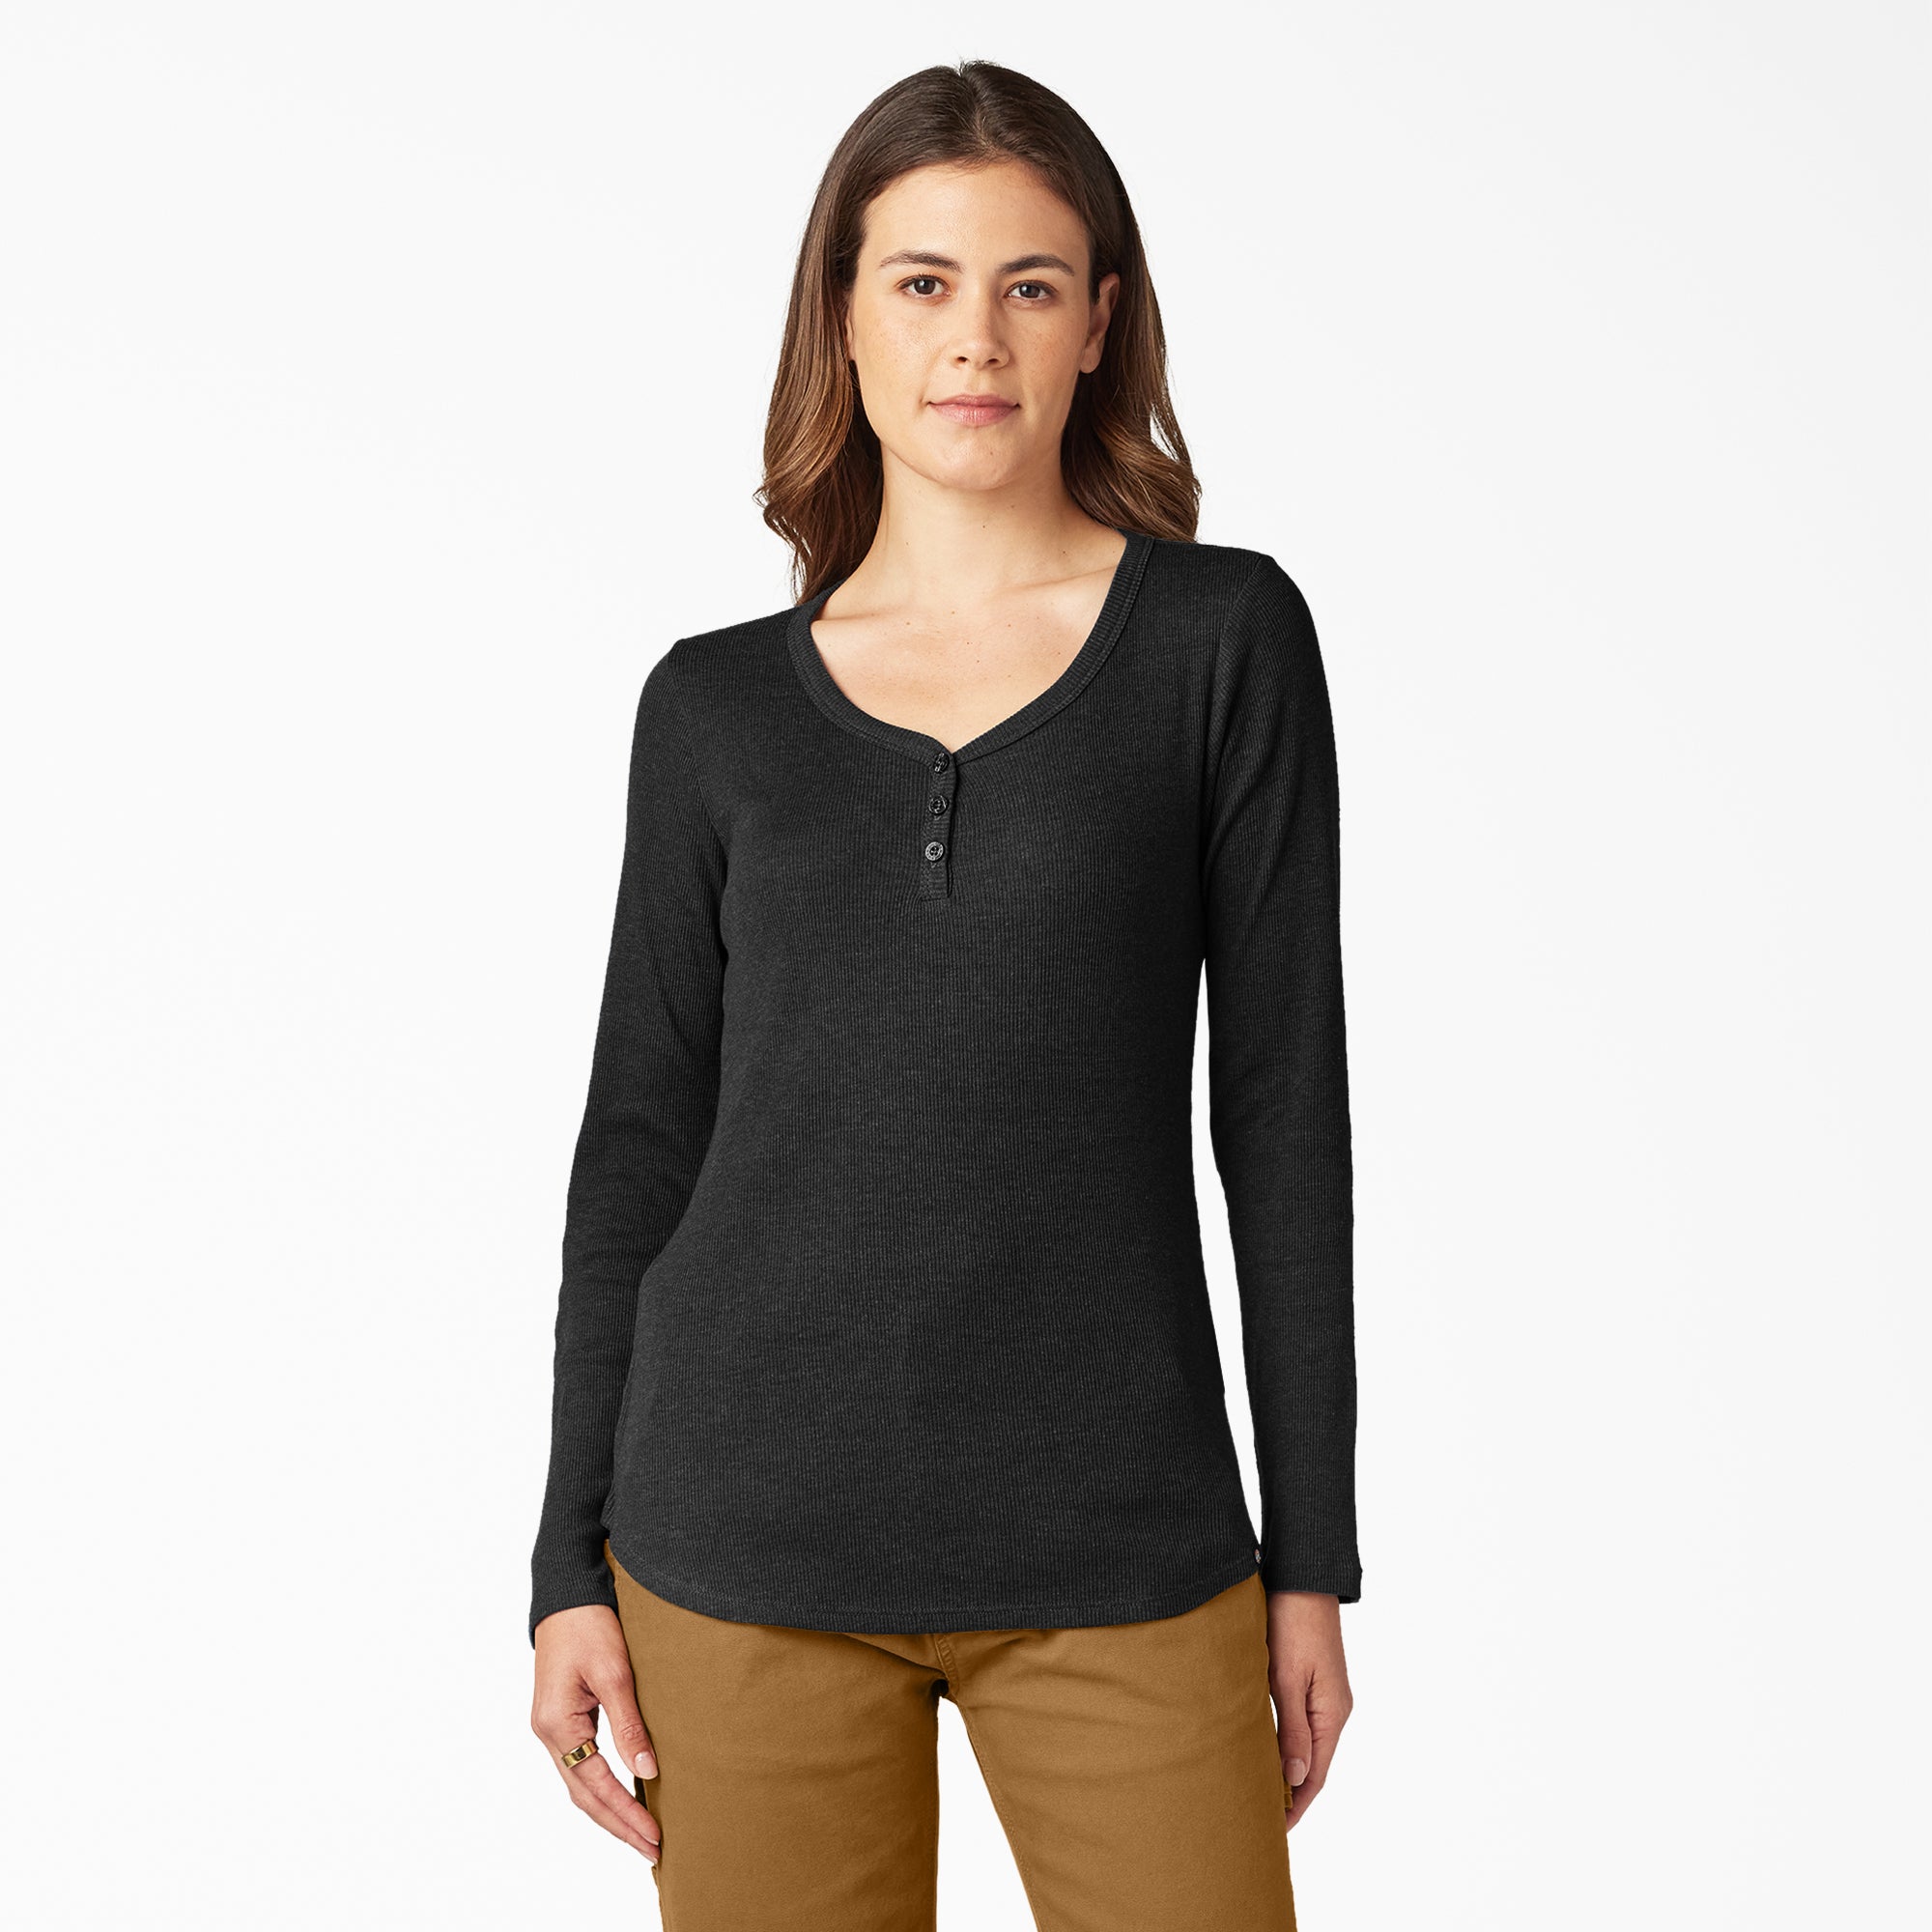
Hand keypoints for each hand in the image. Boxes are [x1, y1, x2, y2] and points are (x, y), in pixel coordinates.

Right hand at [531, 1604, 661, 1862]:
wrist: (566, 1593)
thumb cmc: (589, 1625)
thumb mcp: (615, 1673)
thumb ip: (629, 1725)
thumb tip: (648, 1771)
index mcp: (557, 1725)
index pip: (595, 1786)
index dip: (626, 1813)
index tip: (655, 1835)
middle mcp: (549, 1734)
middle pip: (584, 1795)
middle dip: (619, 1825)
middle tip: (653, 1850)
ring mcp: (552, 1727)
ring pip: (581, 1784)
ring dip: (611, 1811)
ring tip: (642, 1834)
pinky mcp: (562, 1718)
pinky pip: (582, 1765)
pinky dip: (603, 1787)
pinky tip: (625, 1795)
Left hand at [1264, 1590, 1352, 1830]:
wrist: (1301, 1577)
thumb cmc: (1293, 1621)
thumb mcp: (1288, 1676)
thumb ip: (1292, 1728)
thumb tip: (1294, 1777)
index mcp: (1333, 1713)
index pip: (1315, 1775)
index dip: (1296, 1805)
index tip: (1274, 1830)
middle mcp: (1334, 1709)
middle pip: (1312, 1765)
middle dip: (1290, 1795)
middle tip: (1260, 1820)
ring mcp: (1324, 1695)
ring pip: (1305, 1745)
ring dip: (1286, 1770)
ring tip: (1259, 1794)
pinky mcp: (1312, 1680)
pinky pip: (1300, 1724)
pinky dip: (1285, 1744)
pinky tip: (1265, 1749)